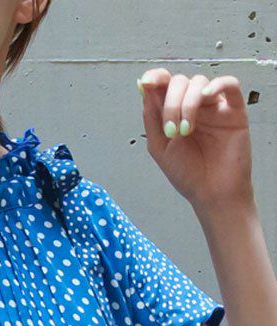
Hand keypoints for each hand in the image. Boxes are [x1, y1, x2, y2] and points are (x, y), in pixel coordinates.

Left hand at [137, 68, 254, 210]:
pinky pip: (230, 85)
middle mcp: (193, 106)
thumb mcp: (159, 147)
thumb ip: (151, 117)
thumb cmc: (187, 174)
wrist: (211, 193)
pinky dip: (218, 84)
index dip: (155, 78)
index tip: (147, 83)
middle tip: (172, 130)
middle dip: (171, 103)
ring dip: (188, 103)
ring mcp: (213, 107)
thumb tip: (144, 86)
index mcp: (173, 113)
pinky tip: (207, 97)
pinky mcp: (234, 111)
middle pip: (180, 82)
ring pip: (200, 82)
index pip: (164, 84)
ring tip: (186, 130)